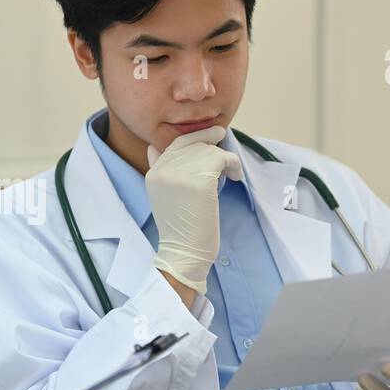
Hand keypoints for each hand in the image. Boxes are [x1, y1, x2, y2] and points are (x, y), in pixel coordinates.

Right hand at [145, 126, 242, 294]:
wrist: (183, 252)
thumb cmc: (179, 228)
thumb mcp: (161, 195)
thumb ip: (159, 170)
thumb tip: (155, 147)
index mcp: (154, 173)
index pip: (175, 144)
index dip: (195, 137)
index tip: (210, 137)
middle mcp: (164, 170)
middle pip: (192, 143)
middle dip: (210, 140)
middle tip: (223, 138)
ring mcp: (181, 174)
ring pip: (209, 150)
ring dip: (225, 158)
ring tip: (231, 170)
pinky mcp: (200, 181)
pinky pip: (223, 159)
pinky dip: (233, 164)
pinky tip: (236, 176)